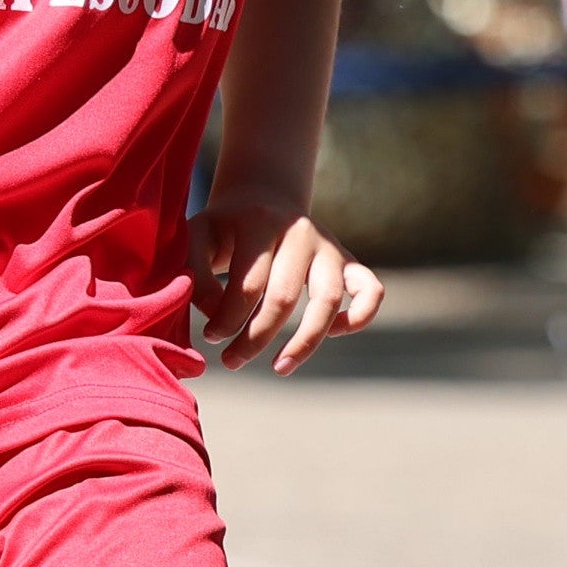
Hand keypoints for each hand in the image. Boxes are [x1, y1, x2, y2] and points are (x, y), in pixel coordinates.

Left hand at [188, 198, 382, 371]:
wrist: (260, 198)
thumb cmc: (224, 229)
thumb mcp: (197, 237)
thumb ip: (195, 272)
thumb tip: (216, 317)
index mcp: (262, 222)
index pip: (248, 285)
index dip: (226, 320)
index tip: (210, 337)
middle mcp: (301, 232)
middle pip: (284, 298)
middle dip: (254, 339)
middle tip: (231, 361)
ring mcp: (329, 246)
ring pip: (329, 300)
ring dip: (305, 342)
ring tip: (280, 368)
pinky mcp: (348, 260)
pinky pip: (371, 291)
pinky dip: (358, 317)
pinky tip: (331, 334)